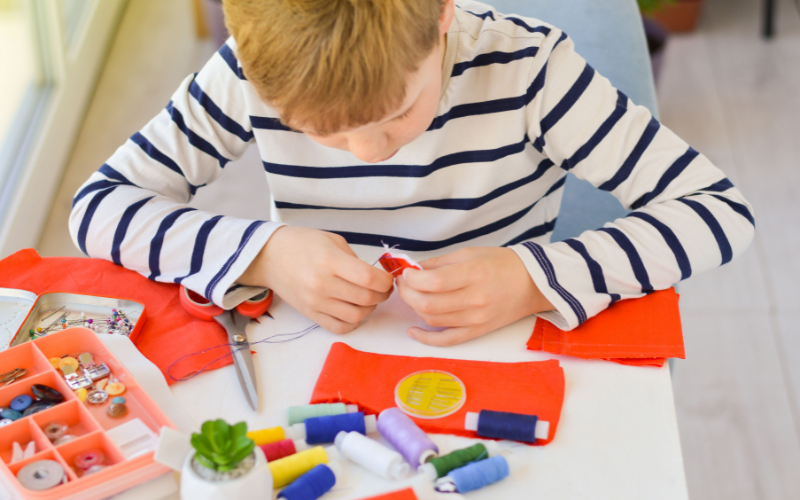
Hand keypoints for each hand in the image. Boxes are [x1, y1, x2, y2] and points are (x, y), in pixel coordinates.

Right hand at [238, 226, 393, 333]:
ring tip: (367, 298)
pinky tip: (353, 309)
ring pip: (357, 316)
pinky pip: (339, 327)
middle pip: (366, 298)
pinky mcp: (310, 314)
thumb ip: (355, 260)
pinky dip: (352, 322)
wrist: (270, 256)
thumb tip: (375, 277)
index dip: (386, 281)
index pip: (369, 279)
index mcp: (330, 261)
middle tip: (382, 288)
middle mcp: (322, 284)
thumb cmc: (301, 244)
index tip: (387, 278)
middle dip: (382, 294)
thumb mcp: (333, 240)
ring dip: (369, 309)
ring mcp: (315, 302)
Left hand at [396, 247, 553, 345]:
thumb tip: (414, 270)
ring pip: (433, 320)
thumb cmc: (503, 264)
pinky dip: (426, 338)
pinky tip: (413, 330)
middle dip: (407, 293)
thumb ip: (440, 263)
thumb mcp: (470, 253)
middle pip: (428, 304)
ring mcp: (476, 319)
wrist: (533, 284)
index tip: (406, 272)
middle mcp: (475, 299)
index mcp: (474, 274)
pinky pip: (447, 340)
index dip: (412, 278)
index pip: (434, 282)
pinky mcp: (477, 332)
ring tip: (412, 296)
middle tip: (403, 283)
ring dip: (414, 308)